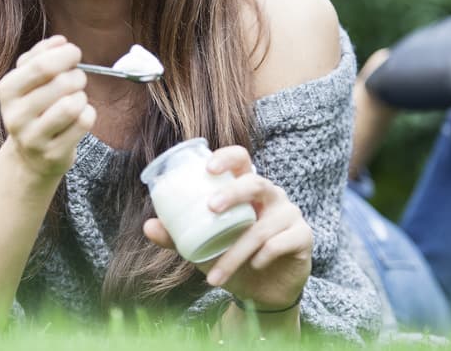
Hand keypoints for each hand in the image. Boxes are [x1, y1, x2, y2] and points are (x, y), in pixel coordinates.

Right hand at [0, 35, 96, 180]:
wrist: (30, 156)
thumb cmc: (34, 108)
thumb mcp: (28, 79)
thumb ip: (41, 54)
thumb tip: (60, 41)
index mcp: (7, 90)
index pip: (42, 66)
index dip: (65, 55)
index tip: (74, 53)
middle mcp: (16, 115)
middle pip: (62, 84)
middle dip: (78, 76)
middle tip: (78, 78)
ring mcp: (33, 138)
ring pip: (73, 105)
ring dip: (82, 97)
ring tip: (76, 99)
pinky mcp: (53, 154)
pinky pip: (84, 122)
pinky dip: (89, 114)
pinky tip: (79, 116)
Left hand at [143, 145, 311, 310]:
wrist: (262, 294)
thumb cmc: (233, 259)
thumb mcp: (203, 249)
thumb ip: (178, 238)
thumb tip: (147, 226)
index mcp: (247, 189)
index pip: (242, 159)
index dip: (227, 157)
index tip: (208, 167)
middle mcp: (271, 195)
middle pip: (256, 183)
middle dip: (233, 193)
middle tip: (211, 207)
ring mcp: (290, 214)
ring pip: (262, 228)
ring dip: (236, 253)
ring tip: (215, 274)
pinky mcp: (303, 236)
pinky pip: (280, 243)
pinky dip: (263, 257)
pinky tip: (255, 266)